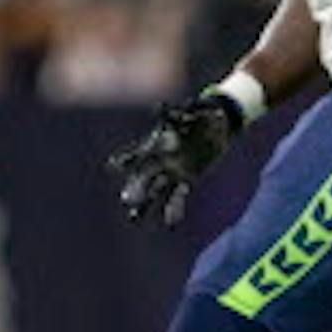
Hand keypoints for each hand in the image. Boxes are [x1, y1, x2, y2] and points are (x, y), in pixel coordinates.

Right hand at [108, 94, 243, 228]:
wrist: (219, 125)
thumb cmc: (203, 115)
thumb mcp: (194, 112)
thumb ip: (180, 113)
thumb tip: (160, 108)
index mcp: (160, 142)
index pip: (139, 153)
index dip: (126, 160)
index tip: (112, 167)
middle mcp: (162, 159)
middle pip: (144, 176)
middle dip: (136, 188)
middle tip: (127, 200)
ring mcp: (172, 170)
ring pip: (155, 190)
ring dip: (145, 205)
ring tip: (133, 219)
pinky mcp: (187, 179)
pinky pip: (177, 196)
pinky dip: (173, 208)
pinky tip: (169, 224)